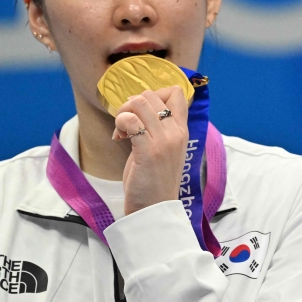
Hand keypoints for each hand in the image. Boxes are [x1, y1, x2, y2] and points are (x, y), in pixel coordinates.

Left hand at [112, 86, 189, 214]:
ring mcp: (164, 141)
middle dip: (131, 104)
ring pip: (139, 102)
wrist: (155, 208)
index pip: (177, 93)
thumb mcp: (165, 149)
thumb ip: (158, 128)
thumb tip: (139, 106)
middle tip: (126, 124)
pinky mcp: (148, 151)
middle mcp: (176, 132)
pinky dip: (120, 123)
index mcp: (182, 130)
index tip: (143, 112)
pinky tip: (119, 138)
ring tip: (122, 131)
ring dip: (124, 112)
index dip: (155, 94)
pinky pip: (130, 120)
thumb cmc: (155, 179)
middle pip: (151, 95)